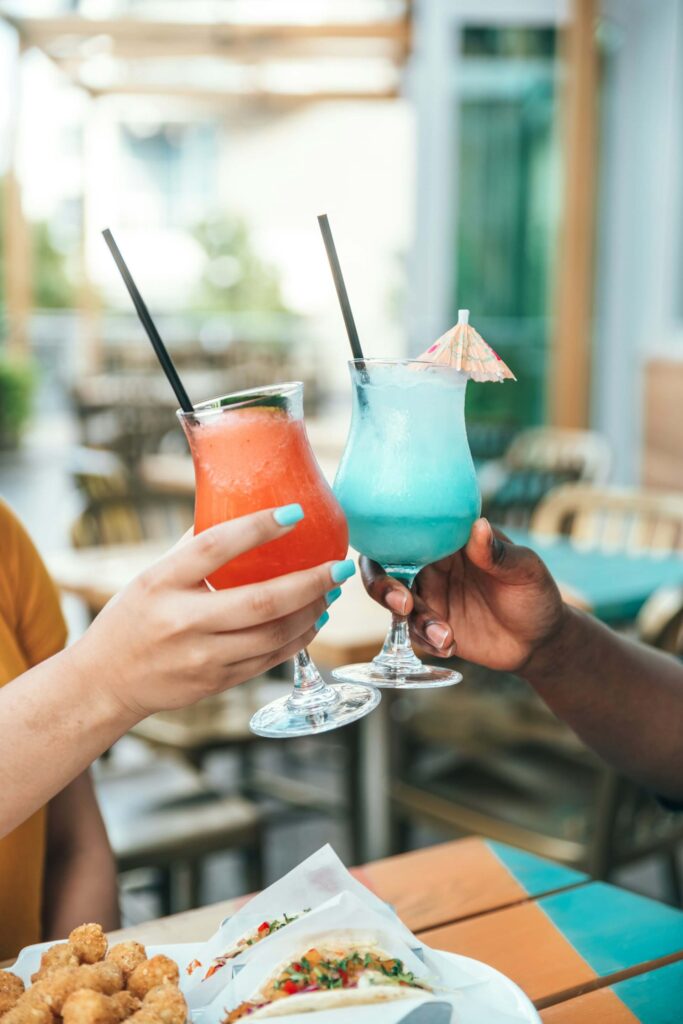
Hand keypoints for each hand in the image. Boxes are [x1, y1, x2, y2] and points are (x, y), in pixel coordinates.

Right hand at [70, 507, 351, 720]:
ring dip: (310, 612)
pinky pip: (270, 659)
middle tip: (337, 566)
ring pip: (273, 635)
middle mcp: (183, 621)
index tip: (295, 513)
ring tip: (330, 590)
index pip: (215, 547)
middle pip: (259, 601)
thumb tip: (239, 509)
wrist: (106, 681)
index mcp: (162, 582)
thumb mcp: (153, 576)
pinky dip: (298, 638)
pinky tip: (313, 619)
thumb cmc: (132, 618)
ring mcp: (202, 657)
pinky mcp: (217, 682)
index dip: (258, 528)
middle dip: (308, 582)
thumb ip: (194, 549)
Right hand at [360, 518, 564, 672]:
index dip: (388, 541)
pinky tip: (449, 646)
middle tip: (403, 606)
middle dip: (382, 586)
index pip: (408, 532)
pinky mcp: (430, 628)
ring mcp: (429, 598)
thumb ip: (498, 553)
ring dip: (415, 622)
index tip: (392, 559)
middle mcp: (431, 566)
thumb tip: (478, 526)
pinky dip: (425, 641)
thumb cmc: (535, 594)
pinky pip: (412, 634)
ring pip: (397, 605)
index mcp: (448, 541)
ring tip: (446, 636)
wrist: (540, 641)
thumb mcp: (526, 570)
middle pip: (385, 568)